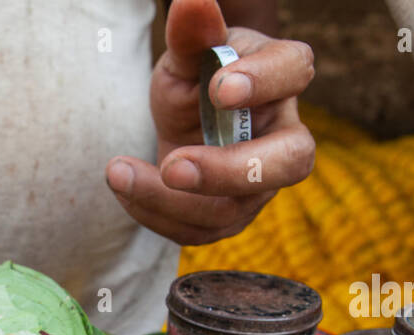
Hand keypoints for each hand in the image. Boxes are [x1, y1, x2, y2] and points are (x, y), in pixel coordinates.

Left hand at [106, 0, 314, 245]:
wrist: (186, 125)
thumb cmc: (194, 82)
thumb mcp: (185, 57)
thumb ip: (191, 35)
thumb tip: (192, 1)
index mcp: (281, 79)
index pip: (294, 70)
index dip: (265, 80)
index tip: (219, 87)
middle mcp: (284, 136)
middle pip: (289, 162)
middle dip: (229, 170)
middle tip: (174, 166)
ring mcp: (262, 185)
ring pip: (234, 208)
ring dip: (170, 200)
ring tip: (119, 172)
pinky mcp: (232, 216)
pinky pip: (200, 231)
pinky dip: (155, 215)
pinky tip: (124, 187)